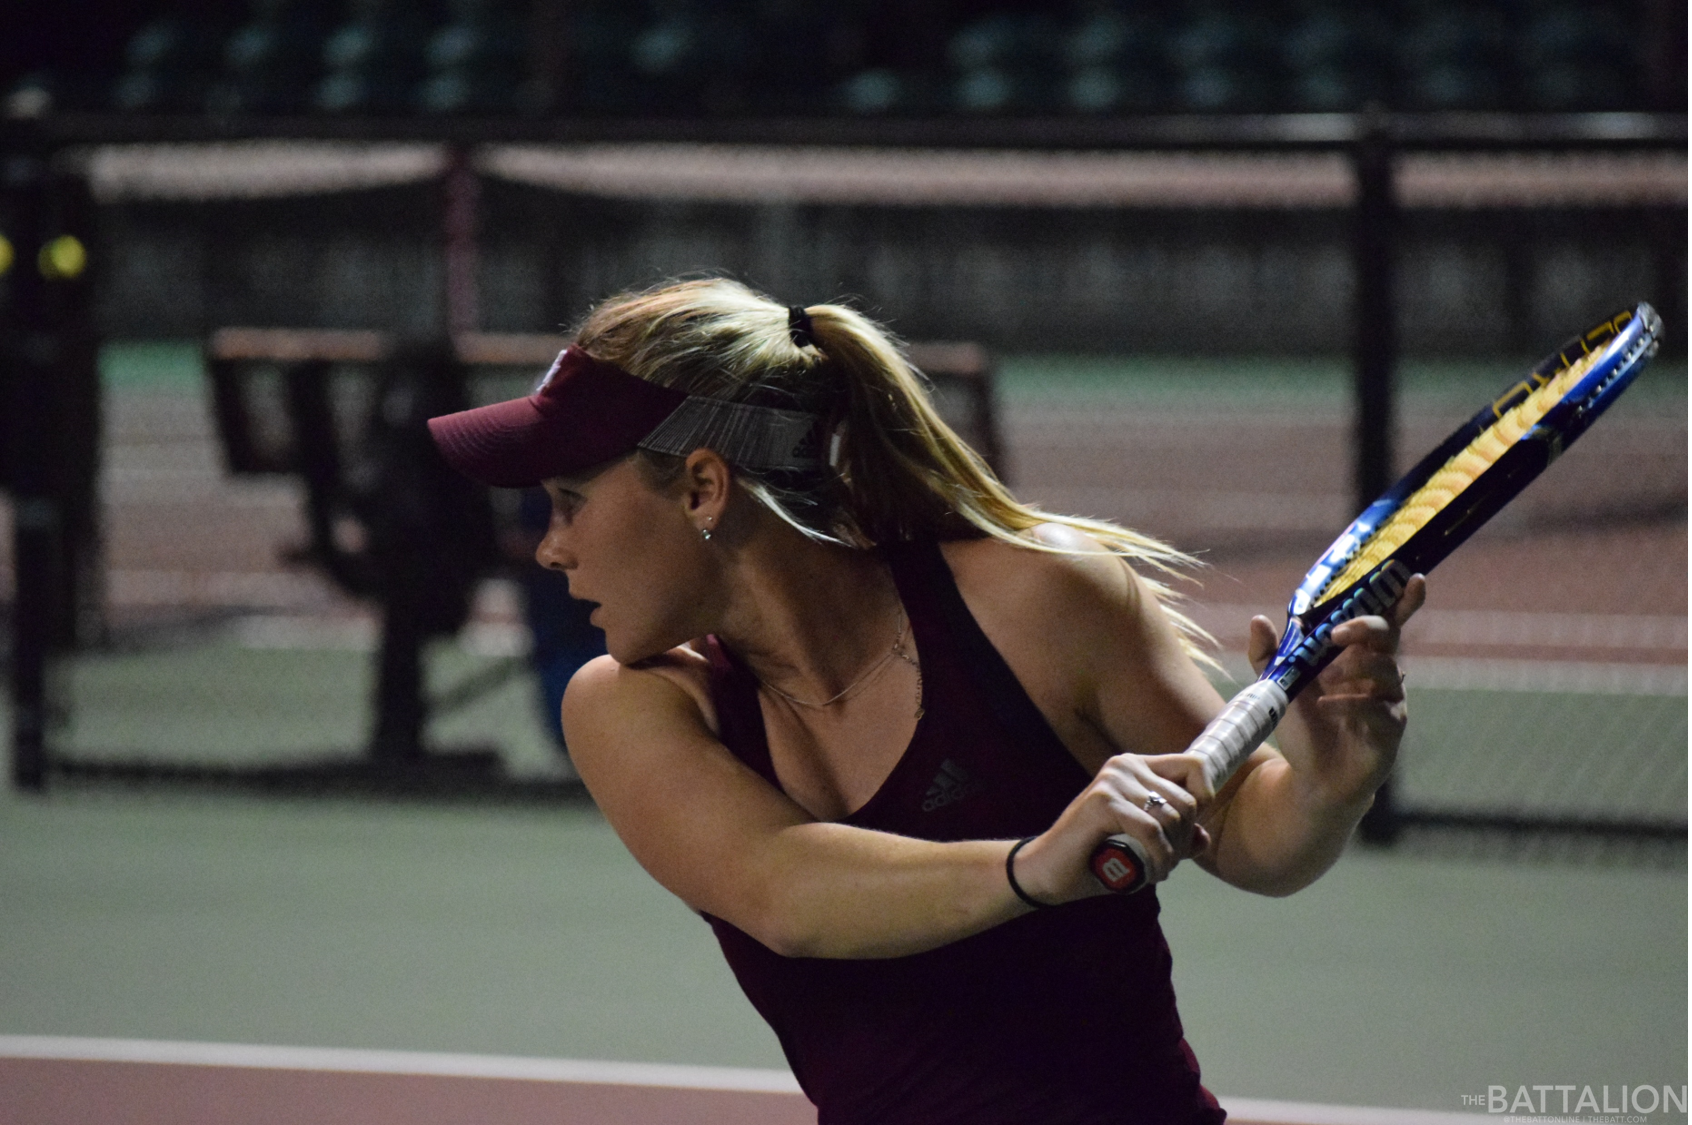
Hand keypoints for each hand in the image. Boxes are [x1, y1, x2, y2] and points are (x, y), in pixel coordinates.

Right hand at [1012, 750, 1213, 903]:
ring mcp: (1112, 781)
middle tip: (1166, 863)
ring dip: (1172, 854)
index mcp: (1135, 766)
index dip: (1203, 802)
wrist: (1046, 871)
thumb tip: (1203, 838)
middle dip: (1184, 840)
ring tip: (1157, 871)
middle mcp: (1124, 765)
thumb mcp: (1143, 845)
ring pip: (1172, 817)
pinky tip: (1150, 874)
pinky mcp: (1102, 802)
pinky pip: (1151, 831)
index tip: (1185, 833)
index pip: (1195, 768)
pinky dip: (1158, 858)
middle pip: (1188, 800)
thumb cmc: (1093, 857)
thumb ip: (1173, 838)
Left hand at [1249, 575, 1426, 812]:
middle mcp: (1379, 673)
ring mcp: (1389, 701)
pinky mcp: (1390, 730)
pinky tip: (1331, 709)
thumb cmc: (1303, 726)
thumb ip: (1268, 654)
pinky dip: (1353, 706)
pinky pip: (1380, 709)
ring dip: (1355, 670)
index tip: (1411, 575)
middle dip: (1364, 627)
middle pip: (1387, 636)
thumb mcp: (1277, 685)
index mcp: (1357, 655)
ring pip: (1387, 670)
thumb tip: (1258, 619)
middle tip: (1336, 635)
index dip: (1402, 599)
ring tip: (1326, 685)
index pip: (1384, 620)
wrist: (1312, 777)